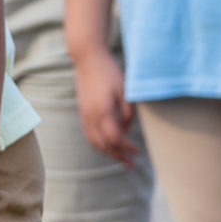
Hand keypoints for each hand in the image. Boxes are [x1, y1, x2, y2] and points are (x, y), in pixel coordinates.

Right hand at [73, 47, 140, 165]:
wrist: (88, 59)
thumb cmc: (109, 72)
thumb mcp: (125, 91)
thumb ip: (128, 113)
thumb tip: (126, 129)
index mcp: (103, 111)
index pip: (115, 138)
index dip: (127, 147)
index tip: (138, 151)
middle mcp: (91, 116)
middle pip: (103, 145)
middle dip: (118, 155)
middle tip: (131, 163)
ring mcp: (84, 115)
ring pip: (94, 142)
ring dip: (108, 152)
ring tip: (120, 158)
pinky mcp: (82, 112)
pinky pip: (89, 134)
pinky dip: (99, 144)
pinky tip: (108, 144)